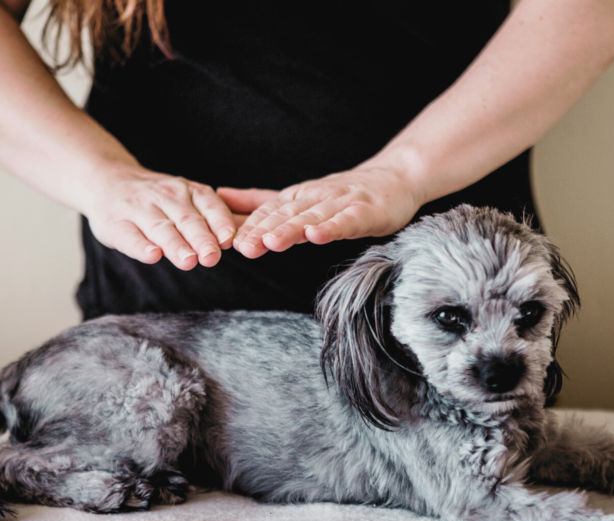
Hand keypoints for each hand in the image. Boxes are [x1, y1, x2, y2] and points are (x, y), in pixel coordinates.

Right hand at [83, 164, 241, 268]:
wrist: (105, 180)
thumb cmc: (156, 199)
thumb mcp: (184, 197)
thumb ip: (209, 216)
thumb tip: (238, 237)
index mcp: (186, 190)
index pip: (208, 205)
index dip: (219, 222)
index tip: (228, 240)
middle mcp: (164, 196)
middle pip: (186, 219)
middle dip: (201, 239)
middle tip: (212, 257)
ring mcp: (138, 209)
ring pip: (161, 228)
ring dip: (176, 245)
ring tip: (188, 261)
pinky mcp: (115, 225)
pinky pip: (130, 237)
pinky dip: (141, 247)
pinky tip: (153, 256)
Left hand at [218, 165, 422, 258]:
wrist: (394, 179)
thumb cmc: (344, 194)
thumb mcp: (298, 197)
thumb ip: (260, 201)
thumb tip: (219, 196)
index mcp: (299, 196)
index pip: (270, 211)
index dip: (250, 226)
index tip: (229, 243)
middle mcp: (316, 197)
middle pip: (286, 215)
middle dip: (263, 230)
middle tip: (243, 248)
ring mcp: (342, 203)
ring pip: (313, 217)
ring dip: (291, 230)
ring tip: (271, 242)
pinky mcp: (366, 212)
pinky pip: (347, 220)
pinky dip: (332, 227)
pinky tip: (317, 235)